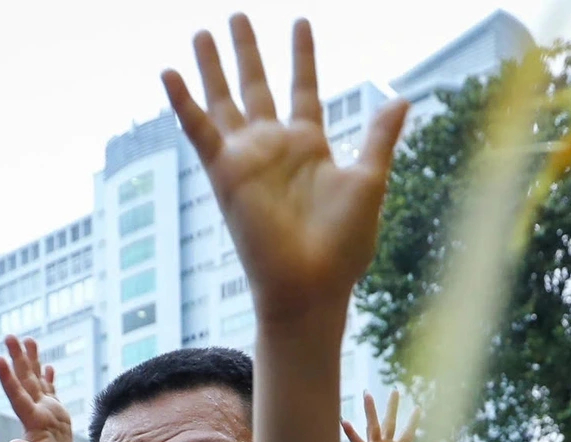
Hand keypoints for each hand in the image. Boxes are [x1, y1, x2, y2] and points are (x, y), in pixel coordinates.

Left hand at [0, 335, 75, 441]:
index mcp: (32, 423)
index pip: (18, 396)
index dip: (9, 378)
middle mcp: (36, 413)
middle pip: (26, 381)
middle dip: (18, 358)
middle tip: (9, 335)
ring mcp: (45, 413)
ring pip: (37, 381)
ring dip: (31, 361)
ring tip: (26, 339)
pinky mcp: (55, 417)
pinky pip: (51, 392)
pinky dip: (49, 378)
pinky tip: (47, 366)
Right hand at [164, 17, 408, 323]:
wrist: (313, 285)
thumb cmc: (344, 245)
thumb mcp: (369, 182)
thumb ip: (380, 137)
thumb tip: (401, 99)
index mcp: (310, 146)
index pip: (303, 89)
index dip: (302, 57)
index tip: (300, 22)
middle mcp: (275, 148)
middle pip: (257, 87)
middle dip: (247, 53)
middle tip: (236, 15)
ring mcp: (248, 159)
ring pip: (224, 101)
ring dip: (213, 67)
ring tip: (202, 32)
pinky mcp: (226, 174)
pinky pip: (199, 131)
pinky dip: (183, 103)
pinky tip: (168, 73)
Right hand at [343, 389, 435, 441]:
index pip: (407, 434)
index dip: (413, 422)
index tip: (418, 408)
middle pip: (390, 423)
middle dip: (392, 407)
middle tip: (395, 391)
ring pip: (373, 425)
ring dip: (370, 410)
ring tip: (367, 394)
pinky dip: (351, 432)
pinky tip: (344, 421)